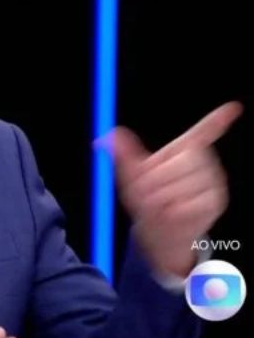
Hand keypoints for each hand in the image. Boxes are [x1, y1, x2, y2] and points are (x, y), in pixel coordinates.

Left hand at [101, 101, 242, 276]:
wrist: (160, 230)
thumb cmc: (148, 198)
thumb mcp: (131, 175)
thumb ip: (122, 155)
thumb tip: (102, 138)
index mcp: (183, 151)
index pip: (203, 132)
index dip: (217, 119)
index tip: (234, 107)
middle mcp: (203, 163)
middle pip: (184, 159)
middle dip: (156, 177)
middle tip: (148, 191)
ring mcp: (213, 182)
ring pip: (181, 184)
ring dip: (160, 197)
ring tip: (158, 203)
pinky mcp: (215, 202)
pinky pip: (187, 204)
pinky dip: (171, 211)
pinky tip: (170, 213)